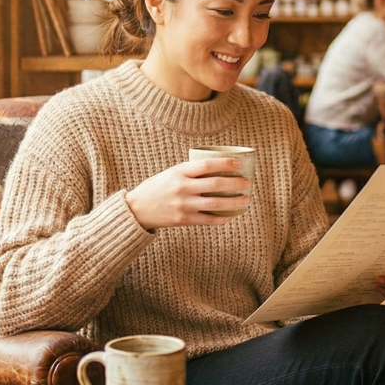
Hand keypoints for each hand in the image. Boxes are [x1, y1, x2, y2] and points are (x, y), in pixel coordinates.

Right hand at [125, 158, 250, 230]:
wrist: (137, 209)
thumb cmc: (157, 187)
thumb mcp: (171, 173)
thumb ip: (191, 171)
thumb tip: (218, 168)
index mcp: (179, 172)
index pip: (207, 165)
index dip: (225, 164)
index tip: (238, 164)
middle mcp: (182, 188)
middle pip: (215, 185)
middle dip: (235, 184)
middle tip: (247, 183)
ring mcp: (184, 205)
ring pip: (215, 204)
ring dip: (234, 202)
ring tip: (246, 199)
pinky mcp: (184, 220)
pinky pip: (209, 220)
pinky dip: (222, 218)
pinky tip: (231, 215)